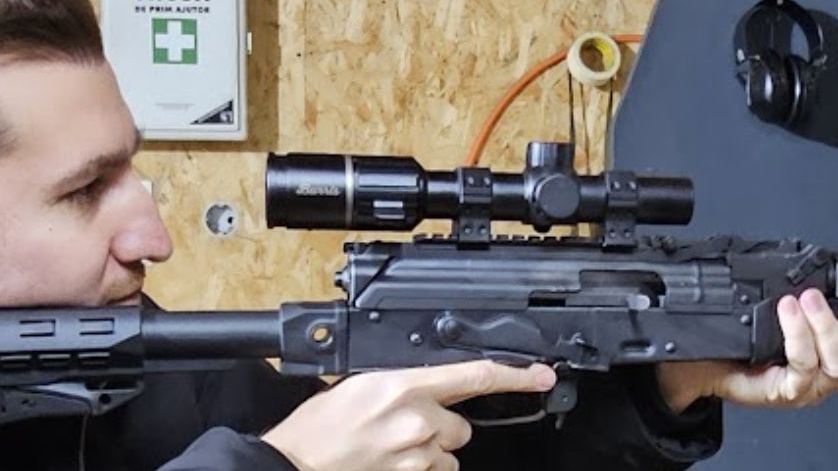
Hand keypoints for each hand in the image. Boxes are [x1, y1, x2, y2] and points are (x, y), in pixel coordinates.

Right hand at [262, 360, 557, 470]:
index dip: (515, 377)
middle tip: (407, 426)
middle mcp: (416, 419)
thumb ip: (400, 384)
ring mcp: (416, 453)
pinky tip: (390, 461)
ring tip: (392, 446)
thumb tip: (424, 384)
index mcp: (402, 385)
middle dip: (442, 426)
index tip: (542, 376)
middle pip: (462, 424)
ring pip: (449, 451)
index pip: (473, 376)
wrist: (295, 464)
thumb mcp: (358, 386)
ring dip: (431, 450)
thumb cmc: (317, 428)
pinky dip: (420, 468)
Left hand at [656, 289, 837, 411]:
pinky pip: (801, 365)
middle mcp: (835, 378)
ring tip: (809, 299)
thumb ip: (820, 296)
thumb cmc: (755, 338)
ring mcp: (811, 387)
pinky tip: (788, 313)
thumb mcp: (795, 313)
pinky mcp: (785, 390)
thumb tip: (828, 261)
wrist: (712, 362)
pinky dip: (798, 335)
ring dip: (827, 328)